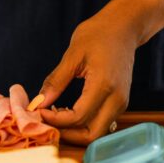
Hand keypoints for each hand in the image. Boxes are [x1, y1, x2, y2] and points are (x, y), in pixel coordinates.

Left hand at [37, 9, 139, 145]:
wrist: (124, 27)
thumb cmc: (99, 34)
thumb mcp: (73, 55)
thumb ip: (56, 81)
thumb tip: (38, 103)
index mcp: (104, 85)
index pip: (78, 117)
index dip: (55, 120)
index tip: (39, 110)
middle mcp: (117, 99)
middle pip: (91, 135)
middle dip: (66, 134)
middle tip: (47, 120)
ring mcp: (121, 102)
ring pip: (96, 132)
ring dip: (74, 130)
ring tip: (55, 114)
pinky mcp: (120, 102)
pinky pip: (101, 123)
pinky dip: (83, 123)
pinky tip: (68, 110)